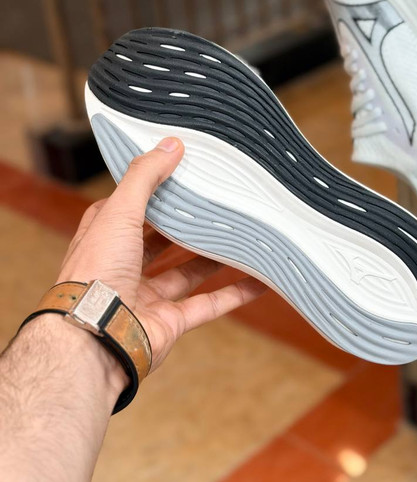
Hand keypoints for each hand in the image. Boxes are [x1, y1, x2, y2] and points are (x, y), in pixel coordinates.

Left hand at [57, 137, 266, 371]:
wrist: (94, 338)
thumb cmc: (96, 273)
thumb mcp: (118, 211)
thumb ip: (145, 177)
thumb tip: (170, 144)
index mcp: (105, 239)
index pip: (127, 208)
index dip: (149, 191)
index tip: (178, 173)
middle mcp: (123, 267)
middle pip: (159, 241)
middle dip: (185, 225)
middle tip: (215, 203)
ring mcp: (146, 296)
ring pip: (186, 272)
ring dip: (212, 256)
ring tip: (239, 235)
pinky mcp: (169, 322)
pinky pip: (208, 305)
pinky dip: (234, 294)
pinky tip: (257, 281)